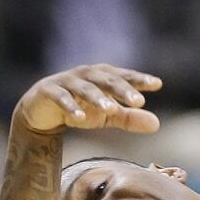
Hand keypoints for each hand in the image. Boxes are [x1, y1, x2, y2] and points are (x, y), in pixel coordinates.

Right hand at [15, 65, 161, 135]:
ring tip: (112, 110)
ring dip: (98, 98)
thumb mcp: (107, 115)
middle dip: (123, 89)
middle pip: (107, 80)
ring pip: (85, 88)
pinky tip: (80, 118)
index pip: (124, 77)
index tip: (157, 84)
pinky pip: (61, 98)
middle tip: (139, 101)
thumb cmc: (81, 108)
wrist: (42, 110)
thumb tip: (157, 125)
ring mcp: (66, 81)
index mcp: (103, 76)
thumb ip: (130, 118)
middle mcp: (86, 75)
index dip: (140, 79)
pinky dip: (70, 107)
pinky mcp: (48, 91)